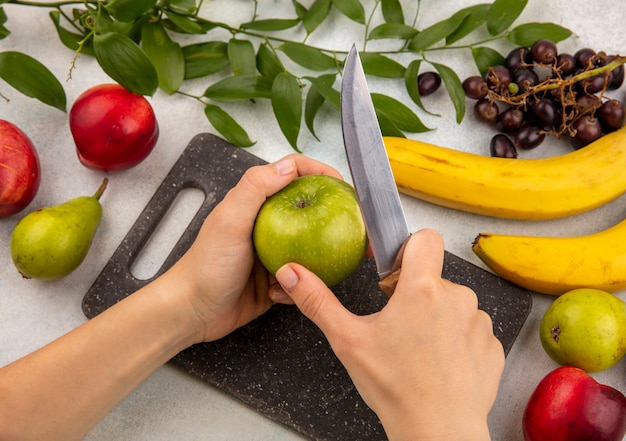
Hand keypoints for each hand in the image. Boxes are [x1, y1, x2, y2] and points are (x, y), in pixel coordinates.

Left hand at [175, 154, 342, 342]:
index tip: (344, 186)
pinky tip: (281, 293)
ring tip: (318, 270)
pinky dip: (298, 287)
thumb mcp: (230, 221)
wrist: (193, 312)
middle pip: (311, 208)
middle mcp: (269, 222)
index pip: (294, 174)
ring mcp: (275, 251)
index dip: (321, 172)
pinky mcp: (279, 278)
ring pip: (313, 247)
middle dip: (333, 218)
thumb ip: (255, 189)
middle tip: (354, 231)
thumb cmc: (206, 266)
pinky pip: (303, 278)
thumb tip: (289, 166)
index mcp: (256, 201)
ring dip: (316, 261)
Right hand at [273, 229, 504, 439]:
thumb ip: (317, 300)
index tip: (394, 275)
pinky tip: (439, 363)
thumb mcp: (347, 340)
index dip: (407, 250)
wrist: (437, 432)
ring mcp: (478, 322)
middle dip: (415, 293)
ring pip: (453, 304)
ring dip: (437, 317)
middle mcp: (457, 298)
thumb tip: (291, 273)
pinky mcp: (491, 346)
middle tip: (397, 326)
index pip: (425, 238)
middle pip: (433, 277)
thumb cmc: (395, 388)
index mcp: (422, 289)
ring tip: (419, 350)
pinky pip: (471, 330)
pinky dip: (457, 341)